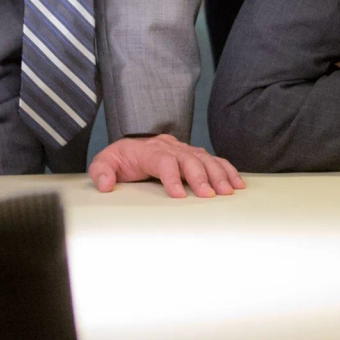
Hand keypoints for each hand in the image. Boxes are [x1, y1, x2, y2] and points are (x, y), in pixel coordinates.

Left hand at [89, 134, 244, 197]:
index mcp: (149, 150)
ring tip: (228, 191)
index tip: (178, 195)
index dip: (171, 177)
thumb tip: (106, 184)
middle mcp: (171, 147)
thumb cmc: (122, 158)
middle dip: (200, 177)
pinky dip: (228, 170)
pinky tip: (237, 183)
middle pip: (189, 159)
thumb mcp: (105, 161)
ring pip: (205, 159)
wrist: (134, 145)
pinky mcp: (196, 155)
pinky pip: (215, 160)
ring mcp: (186, 150)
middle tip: (209, 195)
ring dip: (218, 175)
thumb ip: (102, 171)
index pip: (163, 161)